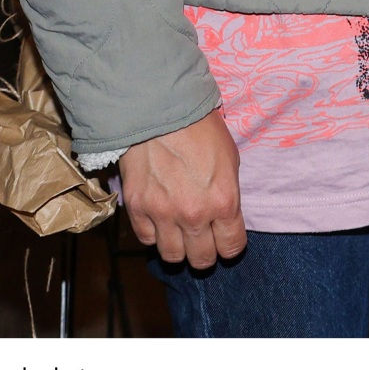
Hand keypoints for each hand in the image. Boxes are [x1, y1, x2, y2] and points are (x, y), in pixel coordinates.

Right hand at [119, 110, 244, 267]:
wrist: (160, 110)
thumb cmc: (201, 128)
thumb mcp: (230, 160)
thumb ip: (226, 194)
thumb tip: (223, 216)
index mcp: (223, 201)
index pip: (231, 247)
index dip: (230, 245)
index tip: (226, 239)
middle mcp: (194, 215)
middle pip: (202, 260)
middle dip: (206, 252)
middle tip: (203, 240)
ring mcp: (162, 214)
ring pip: (172, 257)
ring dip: (179, 248)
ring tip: (180, 234)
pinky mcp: (137, 208)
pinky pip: (146, 239)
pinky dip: (154, 234)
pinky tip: (159, 220)